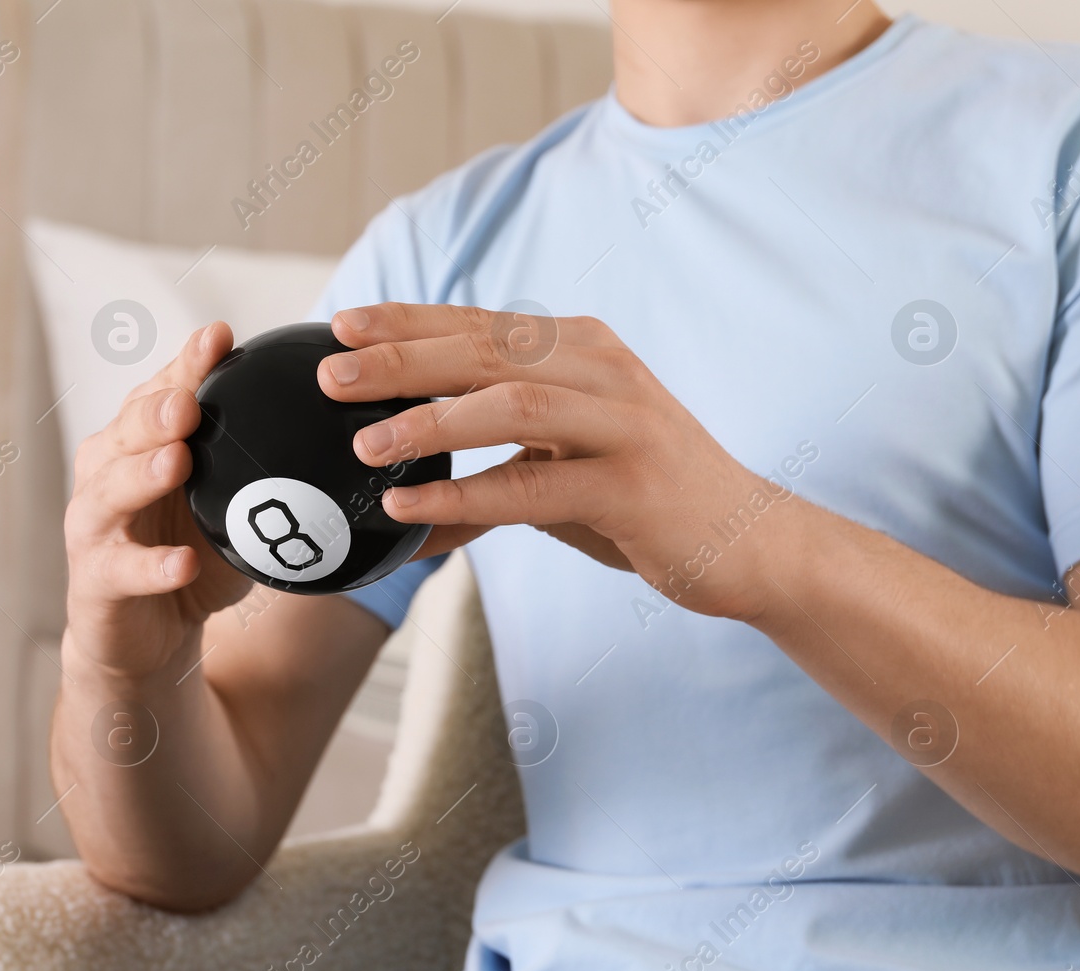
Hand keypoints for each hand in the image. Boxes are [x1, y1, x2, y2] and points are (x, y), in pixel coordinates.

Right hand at [63, 322, 252, 677]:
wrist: (145, 637)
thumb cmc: (187, 555)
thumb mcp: (224, 504)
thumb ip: (253, 463)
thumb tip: (333, 423)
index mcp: (136, 443)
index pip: (161, 393)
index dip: (186, 365)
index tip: (219, 336)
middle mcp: (105, 473)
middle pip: (126, 432)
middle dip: (157, 412)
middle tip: (190, 400)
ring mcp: (93, 527)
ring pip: (110, 492)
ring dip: (144, 474)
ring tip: (178, 460)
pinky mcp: (95, 582)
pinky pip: (124, 570)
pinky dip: (153, 566)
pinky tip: (183, 563)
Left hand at [318, 303, 807, 621]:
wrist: (748, 540)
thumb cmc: (640, 496)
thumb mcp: (563, 459)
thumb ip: (494, 456)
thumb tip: (398, 487)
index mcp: (582, 349)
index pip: (480, 324)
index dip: (408, 320)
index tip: (340, 325)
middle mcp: (604, 370)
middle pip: (487, 351)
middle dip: (402, 359)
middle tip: (331, 373)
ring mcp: (624, 424)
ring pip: (513, 405)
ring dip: (431, 421)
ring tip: (365, 441)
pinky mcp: (634, 486)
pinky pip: (534, 485)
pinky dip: (466, 494)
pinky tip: (412, 506)